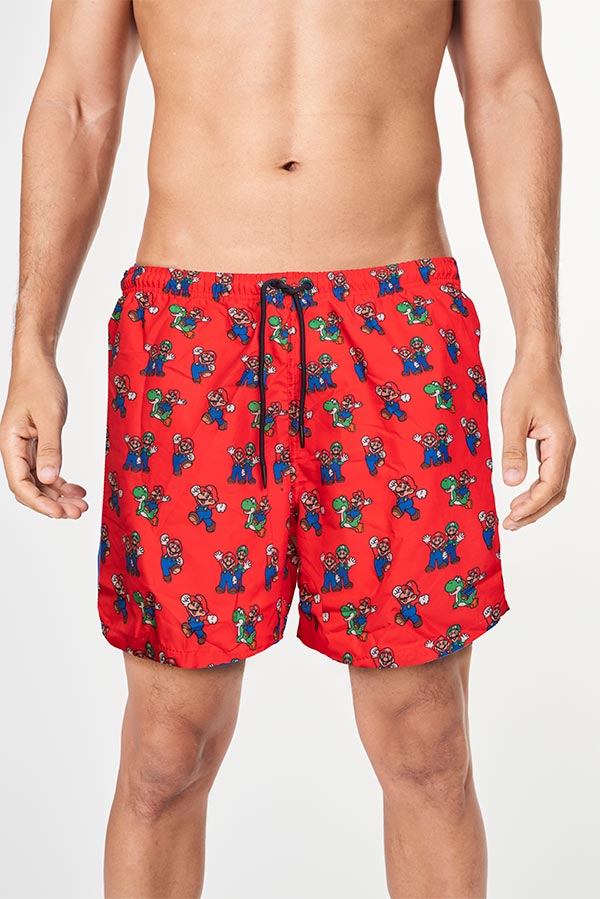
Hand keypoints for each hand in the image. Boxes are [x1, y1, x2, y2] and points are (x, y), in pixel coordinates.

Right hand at [0, 357, 87, 517]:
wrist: (38, 366)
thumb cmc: (40, 385)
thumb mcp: (50, 417)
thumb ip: (50, 449)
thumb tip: (50, 479)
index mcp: (10, 444)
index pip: (20, 484)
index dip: (39, 503)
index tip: (60, 513)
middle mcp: (14, 450)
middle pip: (30, 488)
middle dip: (53, 504)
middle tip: (78, 512)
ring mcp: (25, 449)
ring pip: (40, 482)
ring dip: (59, 496)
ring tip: (81, 505)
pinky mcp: (37, 445)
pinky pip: (47, 471)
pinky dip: (62, 482)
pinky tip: (77, 489)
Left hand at [501, 359, 574, 528]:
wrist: (537, 364)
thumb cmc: (526, 385)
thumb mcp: (512, 418)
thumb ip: (512, 451)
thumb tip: (511, 482)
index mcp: (560, 442)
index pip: (551, 484)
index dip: (532, 504)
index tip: (512, 516)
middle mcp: (565, 447)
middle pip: (556, 491)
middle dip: (534, 510)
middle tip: (510, 524)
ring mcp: (560, 445)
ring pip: (554, 484)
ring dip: (535, 502)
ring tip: (513, 516)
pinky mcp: (552, 442)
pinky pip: (548, 472)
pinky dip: (536, 488)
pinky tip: (520, 494)